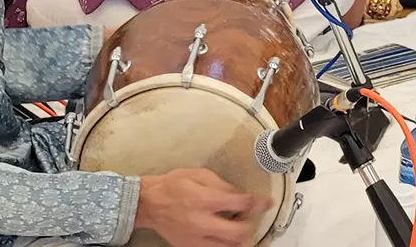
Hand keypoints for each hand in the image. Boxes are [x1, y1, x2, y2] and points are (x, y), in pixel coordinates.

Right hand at [135, 168, 269, 246]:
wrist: (149, 203)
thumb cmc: (173, 185)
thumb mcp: (200, 175)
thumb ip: (223, 185)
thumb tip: (241, 195)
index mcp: (205, 200)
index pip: (241, 204)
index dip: (259, 203)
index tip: (267, 202)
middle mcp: (202, 222)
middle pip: (239, 232)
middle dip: (251, 224)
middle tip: (251, 216)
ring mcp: (196, 238)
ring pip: (229, 246)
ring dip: (240, 237)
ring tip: (239, 225)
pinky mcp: (190, 246)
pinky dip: (225, 244)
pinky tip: (225, 234)